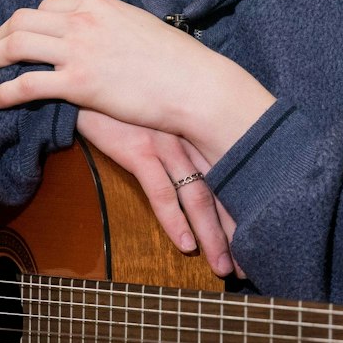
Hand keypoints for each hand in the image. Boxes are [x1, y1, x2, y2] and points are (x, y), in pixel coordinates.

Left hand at [0, 0, 274, 166]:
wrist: (194, 84)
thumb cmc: (176, 61)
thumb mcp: (139, 26)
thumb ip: (111, 25)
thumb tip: (100, 36)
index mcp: (96, 4)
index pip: (46, 7)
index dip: (25, 23)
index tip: (17, 37)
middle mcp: (82, 21)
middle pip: (22, 20)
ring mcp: (78, 50)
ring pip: (16, 45)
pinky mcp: (78, 83)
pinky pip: (25, 83)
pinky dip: (3, 92)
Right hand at [75, 109, 242, 278]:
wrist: (87, 75)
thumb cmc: (122, 97)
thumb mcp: (159, 111)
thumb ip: (177, 134)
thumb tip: (189, 166)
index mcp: (197, 128)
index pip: (230, 176)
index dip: (243, 211)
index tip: (256, 239)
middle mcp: (190, 136)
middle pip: (222, 191)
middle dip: (235, 231)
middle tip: (247, 265)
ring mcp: (167, 142)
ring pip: (198, 197)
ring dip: (211, 235)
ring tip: (223, 266)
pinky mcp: (139, 148)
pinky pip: (162, 191)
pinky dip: (174, 221)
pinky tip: (185, 245)